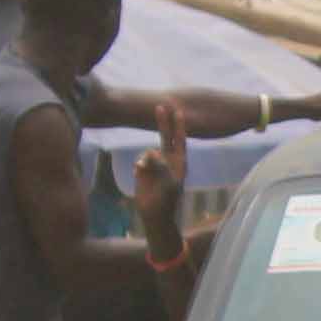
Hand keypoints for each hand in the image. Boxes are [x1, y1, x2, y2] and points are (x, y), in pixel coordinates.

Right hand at [129, 106, 191, 241]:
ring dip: (147, 161)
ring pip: (149, 152)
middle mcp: (168, 160)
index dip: (179, 126)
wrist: (155, 214)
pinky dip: (140, 166)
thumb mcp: (167, 183)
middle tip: (161, 106)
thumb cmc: (166, 200)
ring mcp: (155, 164)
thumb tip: (150, 152)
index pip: (180, 140)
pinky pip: (140, 161)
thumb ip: (161, 166)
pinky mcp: (143, 170)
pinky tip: (140, 175)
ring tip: (146, 173)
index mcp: (179, 163)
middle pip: (166, 137)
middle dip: (163, 123)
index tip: (179, 111)